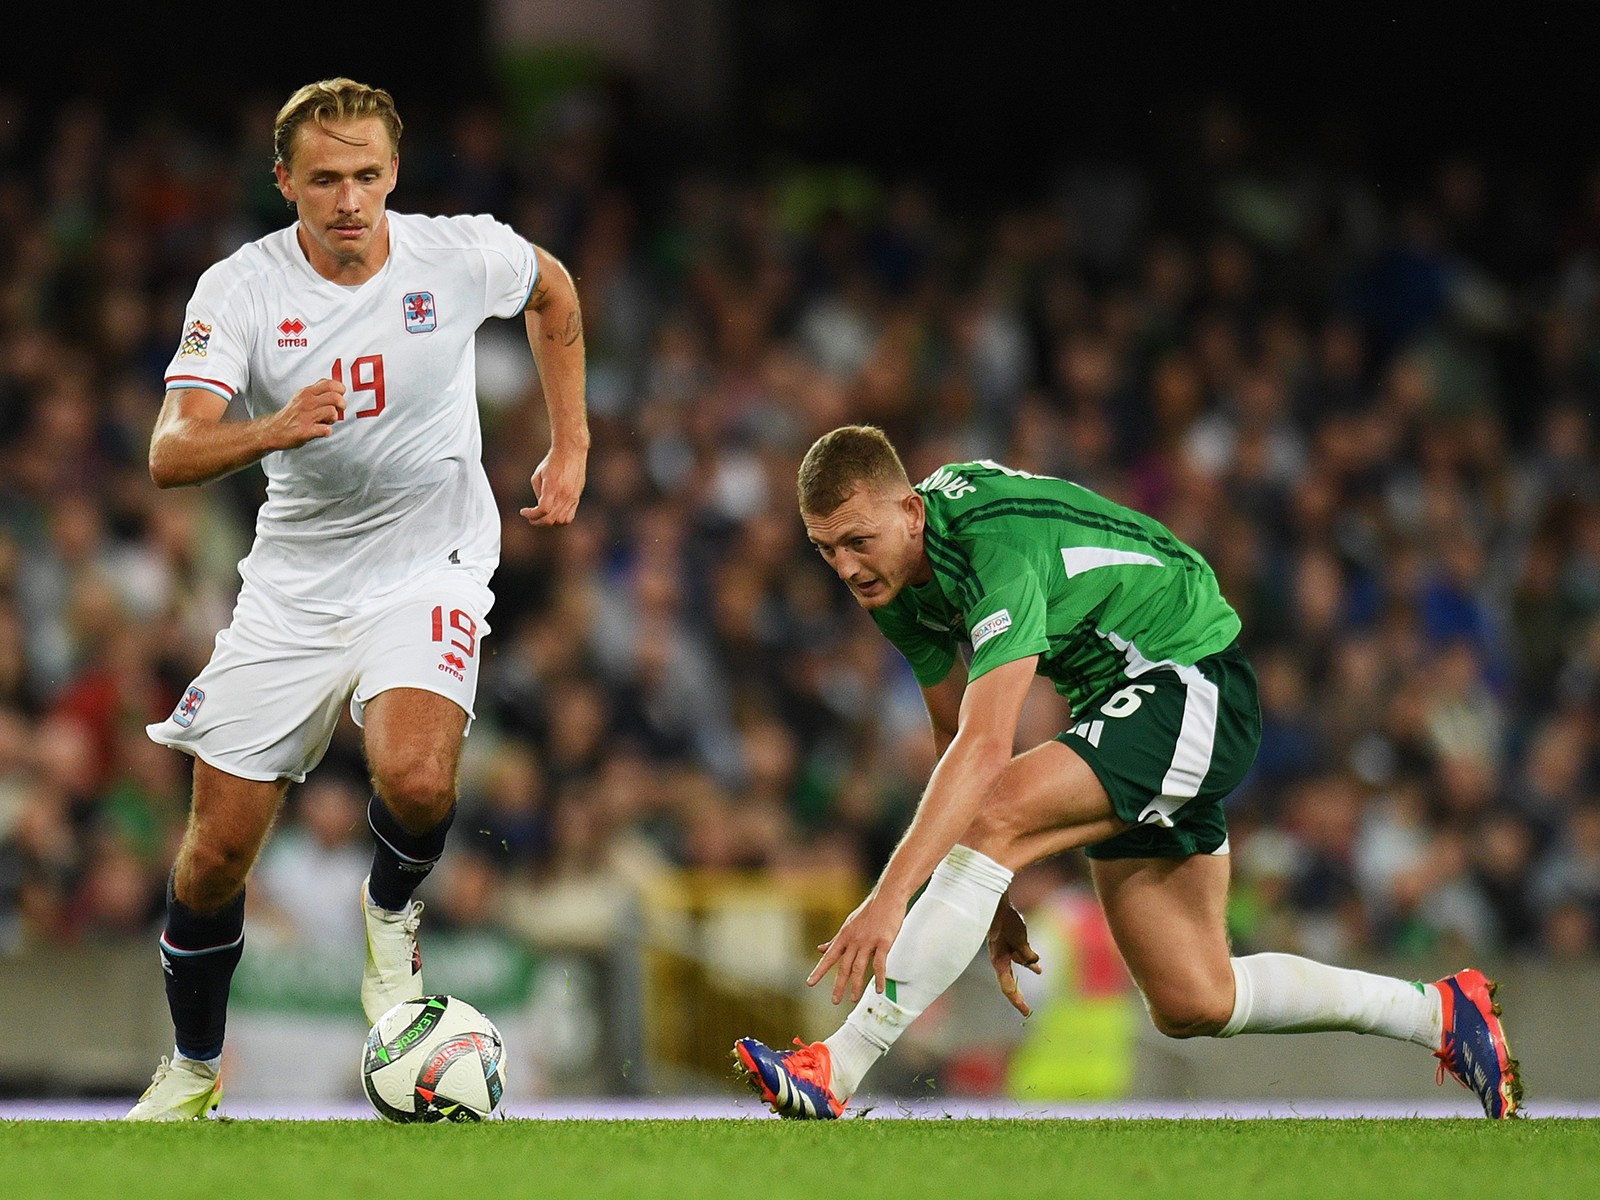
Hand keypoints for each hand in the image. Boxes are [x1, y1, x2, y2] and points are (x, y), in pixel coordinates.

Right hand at [271, 377, 345, 448]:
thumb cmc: (292, 414)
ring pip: (332, 412)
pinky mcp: (306, 431)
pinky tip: (321, 430)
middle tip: (338, 410)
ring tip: (326, 421)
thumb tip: (335, 385)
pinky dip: (327, 431)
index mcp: (307, 392)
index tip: (340, 396)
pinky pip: (326, 430)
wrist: (274, 430)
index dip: (340, 390)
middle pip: (335, 397)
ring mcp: (306, 416)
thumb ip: (317, 390)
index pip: (330, 384)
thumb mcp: (301, 396)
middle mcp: (306, 402)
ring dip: (334, 419)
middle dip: (342, 405)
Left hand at [521, 445, 586, 525]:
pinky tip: (553, 515)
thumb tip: (539, 507)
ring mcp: (572, 497)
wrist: (571, 452)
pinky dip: (560, 520)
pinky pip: (569, 517)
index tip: (523, 512)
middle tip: (530, 518)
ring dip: (549, 522)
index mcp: (552, 488)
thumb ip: (538, 493)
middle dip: (538, 522)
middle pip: (551, 519)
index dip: (531, 515)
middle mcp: (564, 495)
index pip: (542, 510)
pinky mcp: (576, 498)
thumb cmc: (553, 461)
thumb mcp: (538, 475)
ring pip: (561, 521)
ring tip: (542, 517)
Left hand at [809, 892, 904, 1005]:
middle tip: (835, 1000)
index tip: (810, 983)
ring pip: (859, 967)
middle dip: (838, 985)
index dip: (819, 970)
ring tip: (853, 999)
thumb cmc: (869, 912)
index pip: (829, 957)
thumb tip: (820, 949)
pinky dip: (879, 978)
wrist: (887, 896)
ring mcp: (868, 941)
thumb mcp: (848, 925)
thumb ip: (835, 940)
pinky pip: (880, 964)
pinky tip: (879, 989)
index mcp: (844, 936)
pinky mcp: (883, 942)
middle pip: (844, 966)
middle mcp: (853, 940)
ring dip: (855, 985)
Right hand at [987, 895, 1041, 1016]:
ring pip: (1018, 966)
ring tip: (1037, 979)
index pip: (1007, 986)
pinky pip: (1021, 956)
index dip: (1016, 1000)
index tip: (1025, 1011)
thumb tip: (1033, 962)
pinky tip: (1037, 967)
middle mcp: (1000, 959)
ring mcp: (1005, 951)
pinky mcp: (1010, 943)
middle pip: (1010, 982)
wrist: (997, 903)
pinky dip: (1029, 961)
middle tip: (1026, 1010)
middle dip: (1018, 996)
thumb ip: (1025, 951)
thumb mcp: (1018, 936)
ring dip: (1028, 971)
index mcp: (998, 960)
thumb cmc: (1005, 920)